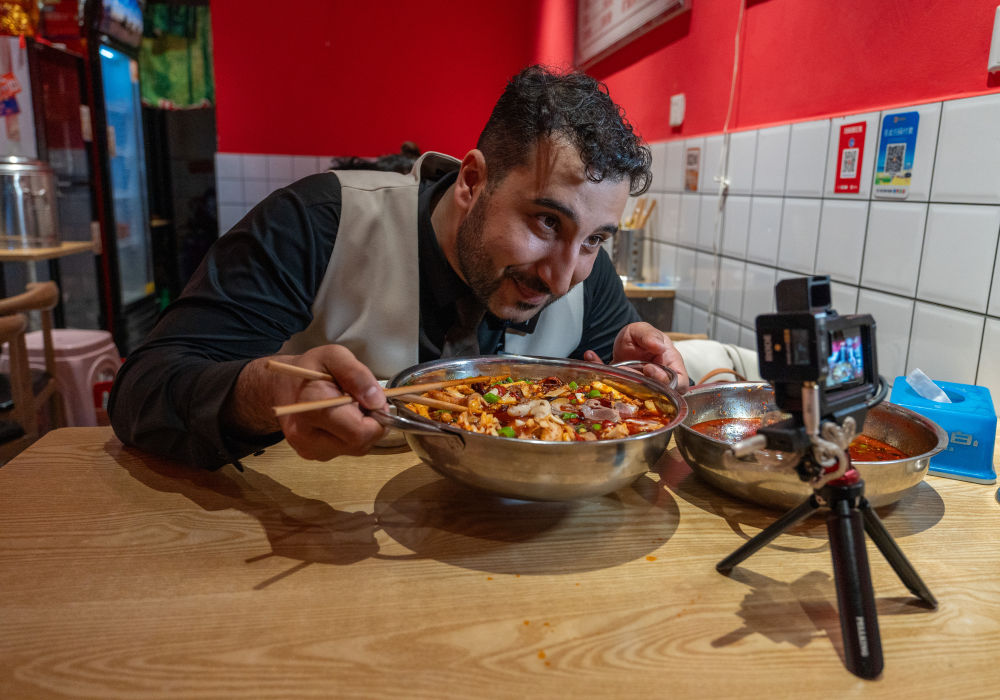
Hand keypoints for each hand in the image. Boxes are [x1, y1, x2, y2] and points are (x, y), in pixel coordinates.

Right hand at [233, 344, 387, 460]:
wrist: (282, 386)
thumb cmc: (309, 369)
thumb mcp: (334, 356)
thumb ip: (357, 374)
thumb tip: (376, 401)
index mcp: (311, 407)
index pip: (359, 431)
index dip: (377, 417)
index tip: (374, 399)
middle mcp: (306, 435)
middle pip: (360, 443)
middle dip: (373, 424)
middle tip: (365, 402)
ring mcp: (308, 449)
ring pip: (356, 448)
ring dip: (363, 430)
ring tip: (351, 409)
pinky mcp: (311, 454)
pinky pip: (346, 450)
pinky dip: (352, 436)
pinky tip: (342, 419)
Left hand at [583, 322, 689, 390]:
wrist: (623, 343)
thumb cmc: (640, 337)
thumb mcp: (642, 330)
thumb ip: (649, 335)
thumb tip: (659, 346)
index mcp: (670, 366)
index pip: (679, 383)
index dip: (666, 382)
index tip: (648, 368)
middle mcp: (658, 381)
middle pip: (659, 394)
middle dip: (641, 385)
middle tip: (627, 371)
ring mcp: (641, 388)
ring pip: (636, 396)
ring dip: (623, 383)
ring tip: (615, 366)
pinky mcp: (624, 391)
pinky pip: (613, 389)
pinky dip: (600, 372)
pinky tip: (591, 356)